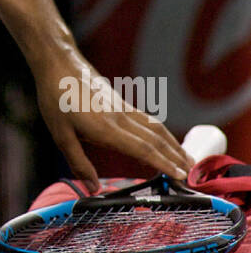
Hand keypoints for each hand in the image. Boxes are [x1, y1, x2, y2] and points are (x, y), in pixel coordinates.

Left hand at [35, 50, 193, 192]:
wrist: (59, 63)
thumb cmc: (56, 98)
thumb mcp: (60, 135)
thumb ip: (78, 162)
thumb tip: (92, 189)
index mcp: (106, 128)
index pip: (143, 149)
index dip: (164, 164)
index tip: (182, 176)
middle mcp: (121, 118)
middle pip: (157, 140)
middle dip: (178, 158)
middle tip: (196, 176)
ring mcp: (123, 108)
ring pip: (156, 128)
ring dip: (174, 145)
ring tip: (189, 160)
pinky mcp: (121, 103)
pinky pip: (148, 120)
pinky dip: (163, 134)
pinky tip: (166, 141)